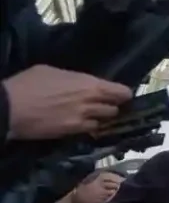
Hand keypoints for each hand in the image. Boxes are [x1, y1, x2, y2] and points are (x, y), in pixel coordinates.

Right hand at [1, 66, 131, 140]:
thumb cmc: (28, 84)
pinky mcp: (72, 131)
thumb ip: (73, 78)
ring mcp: (83, 118)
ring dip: (102, 118)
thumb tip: (79, 82)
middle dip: (114, 106)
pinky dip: (90, 127)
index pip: (121, 91)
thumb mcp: (52, 71)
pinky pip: (91, 130)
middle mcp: (92, 101)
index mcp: (89, 83)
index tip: (121, 95)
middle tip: (108, 106)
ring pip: (105, 120)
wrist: (10, 107)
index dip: (123, 94)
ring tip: (94, 115)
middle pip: (116, 107)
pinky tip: (83, 124)